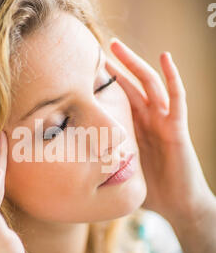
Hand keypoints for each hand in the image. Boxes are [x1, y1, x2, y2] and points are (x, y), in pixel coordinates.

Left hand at [105, 38, 214, 223]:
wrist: (178, 206)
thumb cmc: (151, 191)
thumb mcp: (122, 170)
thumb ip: (106, 160)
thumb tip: (74, 165)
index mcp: (137, 128)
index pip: (121, 98)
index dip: (107, 82)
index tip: (87, 69)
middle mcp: (150, 120)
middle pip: (133, 84)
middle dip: (118, 65)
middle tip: (99, 47)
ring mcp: (165, 121)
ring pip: (150, 84)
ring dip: (135, 63)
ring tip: (117, 46)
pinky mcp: (178, 128)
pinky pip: (177, 99)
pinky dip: (172, 77)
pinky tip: (165, 58)